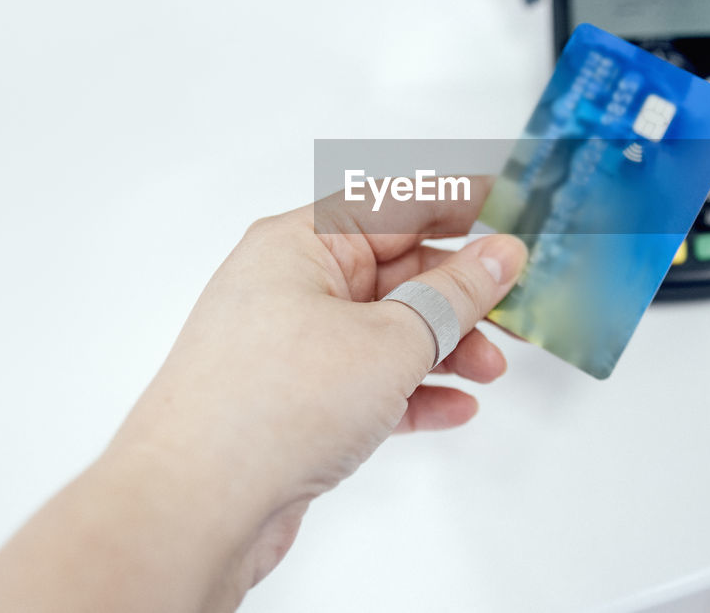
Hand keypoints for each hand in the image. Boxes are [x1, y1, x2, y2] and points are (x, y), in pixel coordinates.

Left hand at [0, 180, 526, 612]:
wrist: (193, 509)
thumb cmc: (262, 410)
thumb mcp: (389, 340)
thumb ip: (453, 296)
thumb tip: (497, 257)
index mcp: (299, 243)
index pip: (393, 202)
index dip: (457, 201)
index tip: (512, 208)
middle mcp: (289, 286)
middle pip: (395, 269)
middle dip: (460, 292)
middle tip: (516, 303)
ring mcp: (290, 346)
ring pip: (386, 329)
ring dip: (445, 346)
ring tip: (491, 367)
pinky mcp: (295, 401)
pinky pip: (369, 381)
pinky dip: (413, 391)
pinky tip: (453, 407)